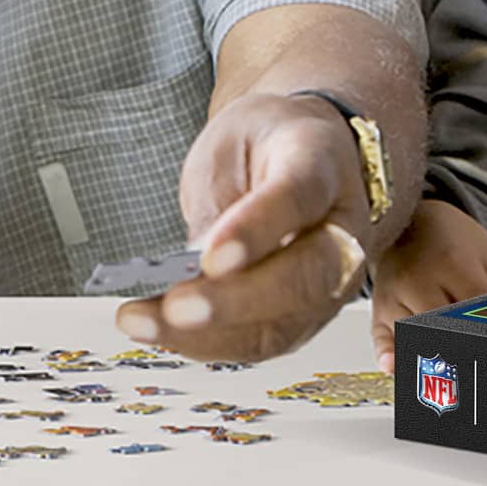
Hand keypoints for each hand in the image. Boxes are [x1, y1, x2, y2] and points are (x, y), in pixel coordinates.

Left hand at [114, 92, 373, 361]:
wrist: (301, 155)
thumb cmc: (265, 146)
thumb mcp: (234, 142)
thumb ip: (222, 200)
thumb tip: (194, 265)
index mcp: (323, 166)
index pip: (299, 198)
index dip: (256, 229)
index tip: (211, 256)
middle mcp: (342, 230)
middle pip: (306, 277)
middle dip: (235, 302)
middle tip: (176, 307)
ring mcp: (330, 282)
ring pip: (282, 324)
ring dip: (209, 336)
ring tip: (145, 323)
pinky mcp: (303, 316)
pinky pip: (258, 342)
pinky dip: (204, 344)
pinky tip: (158, 330)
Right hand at [368, 199, 486, 367]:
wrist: (411, 220)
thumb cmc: (455, 243)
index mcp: (453, 262)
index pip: (476, 309)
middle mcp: (417, 279)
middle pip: (443, 327)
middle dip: (466, 348)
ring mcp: (393, 296)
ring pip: (414, 336)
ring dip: (436, 358)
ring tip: (458, 376)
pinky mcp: (378, 310)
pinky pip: (381, 339)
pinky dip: (389, 355)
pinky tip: (397, 368)